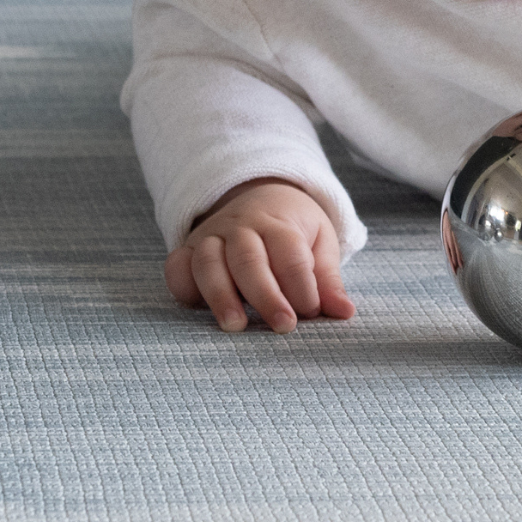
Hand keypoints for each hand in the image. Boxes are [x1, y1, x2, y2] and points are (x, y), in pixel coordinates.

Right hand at [164, 178, 355, 333]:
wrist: (259, 195)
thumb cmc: (295, 230)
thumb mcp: (320, 244)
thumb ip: (328, 281)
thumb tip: (344, 312)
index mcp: (280, 223)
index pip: (290, 254)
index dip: (301, 285)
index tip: (311, 312)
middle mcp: (242, 227)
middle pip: (249, 259)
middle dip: (266, 295)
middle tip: (283, 326)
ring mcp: (211, 237)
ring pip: (209, 262)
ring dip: (221, 295)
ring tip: (235, 326)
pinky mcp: (189, 251)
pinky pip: (177, 265)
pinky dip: (182, 285)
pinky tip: (196, 309)